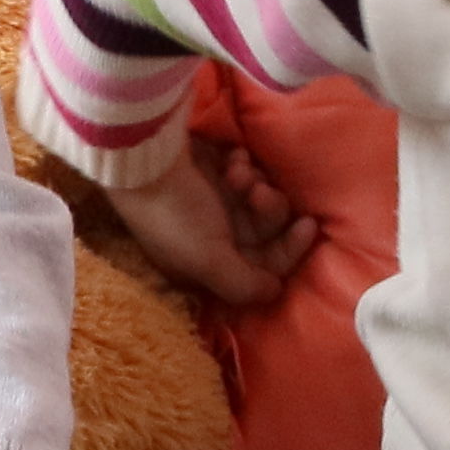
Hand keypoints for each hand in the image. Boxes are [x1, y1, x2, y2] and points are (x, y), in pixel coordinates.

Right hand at [92, 124, 308, 306]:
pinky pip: (246, 172)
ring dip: (256, 184)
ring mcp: (215, 205)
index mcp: (210, 267)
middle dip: (270, 210)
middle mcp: (215, 239)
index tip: (307, 226)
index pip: (265, 268)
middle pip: (267, 233)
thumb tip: (273, 292)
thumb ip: (243, 285)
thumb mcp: (209, 261)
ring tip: (238, 172)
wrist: (141, 157)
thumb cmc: (175, 215)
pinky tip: (230, 158)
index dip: (290, 251)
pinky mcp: (214, 172)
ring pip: (262, 200)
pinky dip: (242, 164)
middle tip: (258, 192)